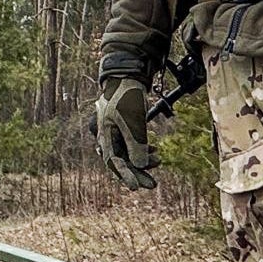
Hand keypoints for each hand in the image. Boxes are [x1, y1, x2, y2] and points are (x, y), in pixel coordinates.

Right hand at [93, 76, 159, 190]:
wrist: (128, 74)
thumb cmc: (127, 95)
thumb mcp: (133, 120)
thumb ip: (136, 143)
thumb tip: (140, 165)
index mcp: (104, 134)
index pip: (113, 161)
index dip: (125, 175)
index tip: (137, 187)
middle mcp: (107, 134)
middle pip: (121, 160)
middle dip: (137, 172)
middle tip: (152, 185)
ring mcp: (115, 130)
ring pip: (128, 152)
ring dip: (143, 159)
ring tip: (158, 161)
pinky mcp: (124, 125)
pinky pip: (132, 142)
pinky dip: (143, 148)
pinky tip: (155, 151)